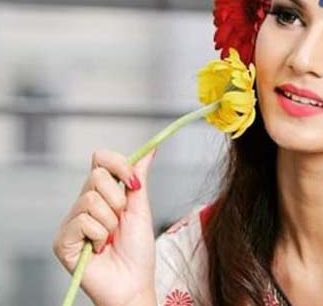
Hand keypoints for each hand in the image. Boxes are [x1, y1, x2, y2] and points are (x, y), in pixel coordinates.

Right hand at [53, 149, 157, 305]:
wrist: (133, 283)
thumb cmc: (138, 251)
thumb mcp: (141, 209)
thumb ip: (139, 178)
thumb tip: (150, 149)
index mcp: (103, 194)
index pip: (100, 160)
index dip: (118, 164)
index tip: (135, 184)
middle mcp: (84, 204)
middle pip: (96, 176)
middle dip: (118, 200)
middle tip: (121, 222)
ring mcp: (72, 222)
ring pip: (90, 200)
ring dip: (110, 222)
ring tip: (111, 239)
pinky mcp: (63, 240)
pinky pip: (82, 221)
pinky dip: (99, 236)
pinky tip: (100, 249)